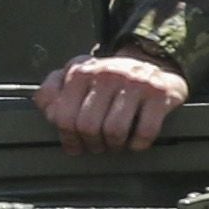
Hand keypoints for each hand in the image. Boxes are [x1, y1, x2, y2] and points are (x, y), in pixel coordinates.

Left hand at [34, 52, 190, 152]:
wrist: (152, 62)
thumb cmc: (108, 79)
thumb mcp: (76, 78)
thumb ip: (52, 93)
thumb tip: (48, 113)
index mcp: (81, 72)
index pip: (63, 117)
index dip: (68, 139)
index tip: (75, 146)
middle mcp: (106, 74)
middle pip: (88, 127)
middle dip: (91, 144)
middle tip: (97, 146)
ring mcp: (134, 83)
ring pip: (114, 131)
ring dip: (114, 146)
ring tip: (114, 144)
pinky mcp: (159, 94)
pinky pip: (144, 132)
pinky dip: (138, 144)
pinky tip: (135, 140)